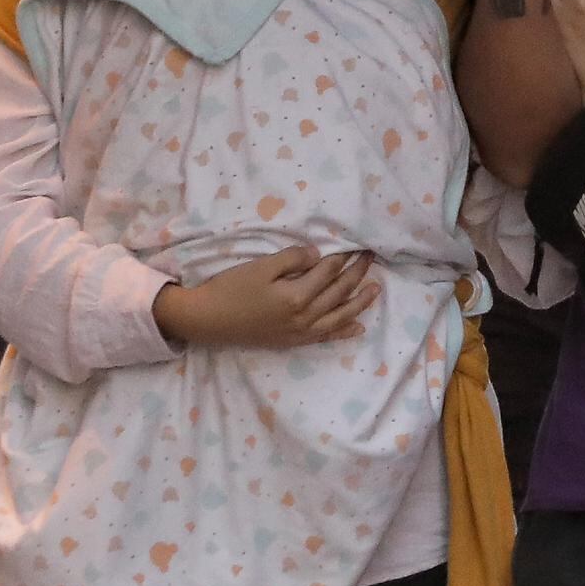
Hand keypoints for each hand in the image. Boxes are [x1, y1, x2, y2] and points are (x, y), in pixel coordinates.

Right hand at [158, 247, 381, 350]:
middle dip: (357, 273)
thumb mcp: (260, 267)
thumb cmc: (231, 289)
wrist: (208, 320)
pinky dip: (344, 331)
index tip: (356, 244)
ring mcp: (300, 332)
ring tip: (376, 289)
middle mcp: (305, 317)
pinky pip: (326, 337)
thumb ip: (292, 259)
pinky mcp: (293, 341)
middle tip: (371, 258)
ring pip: (339, 316)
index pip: (329, 272)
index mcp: (297, 296)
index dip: (343, 256)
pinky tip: (358, 327)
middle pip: (339, 292)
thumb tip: (318, 255)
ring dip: (360, 302)